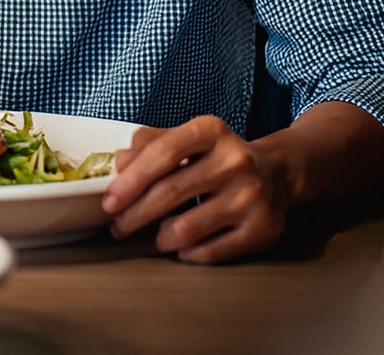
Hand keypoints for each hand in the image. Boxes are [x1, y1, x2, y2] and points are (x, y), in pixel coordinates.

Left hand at [101, 116, 287, 264]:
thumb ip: (149, 145)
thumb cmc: (215, 156)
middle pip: (170, 192)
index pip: (163, 153)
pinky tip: (181, 246)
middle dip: (135, 214)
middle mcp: (235, 160)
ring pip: (187, 228)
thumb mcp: (185, 139)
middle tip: (118, 227)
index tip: (109, 201)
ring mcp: (252, 196)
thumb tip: (120, 164)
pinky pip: (211, 252)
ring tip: (155, 235)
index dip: (131, 180)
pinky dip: (187, 253)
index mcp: (211, 130)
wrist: (275, 173)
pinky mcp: (263, 229)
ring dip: (160, 237)